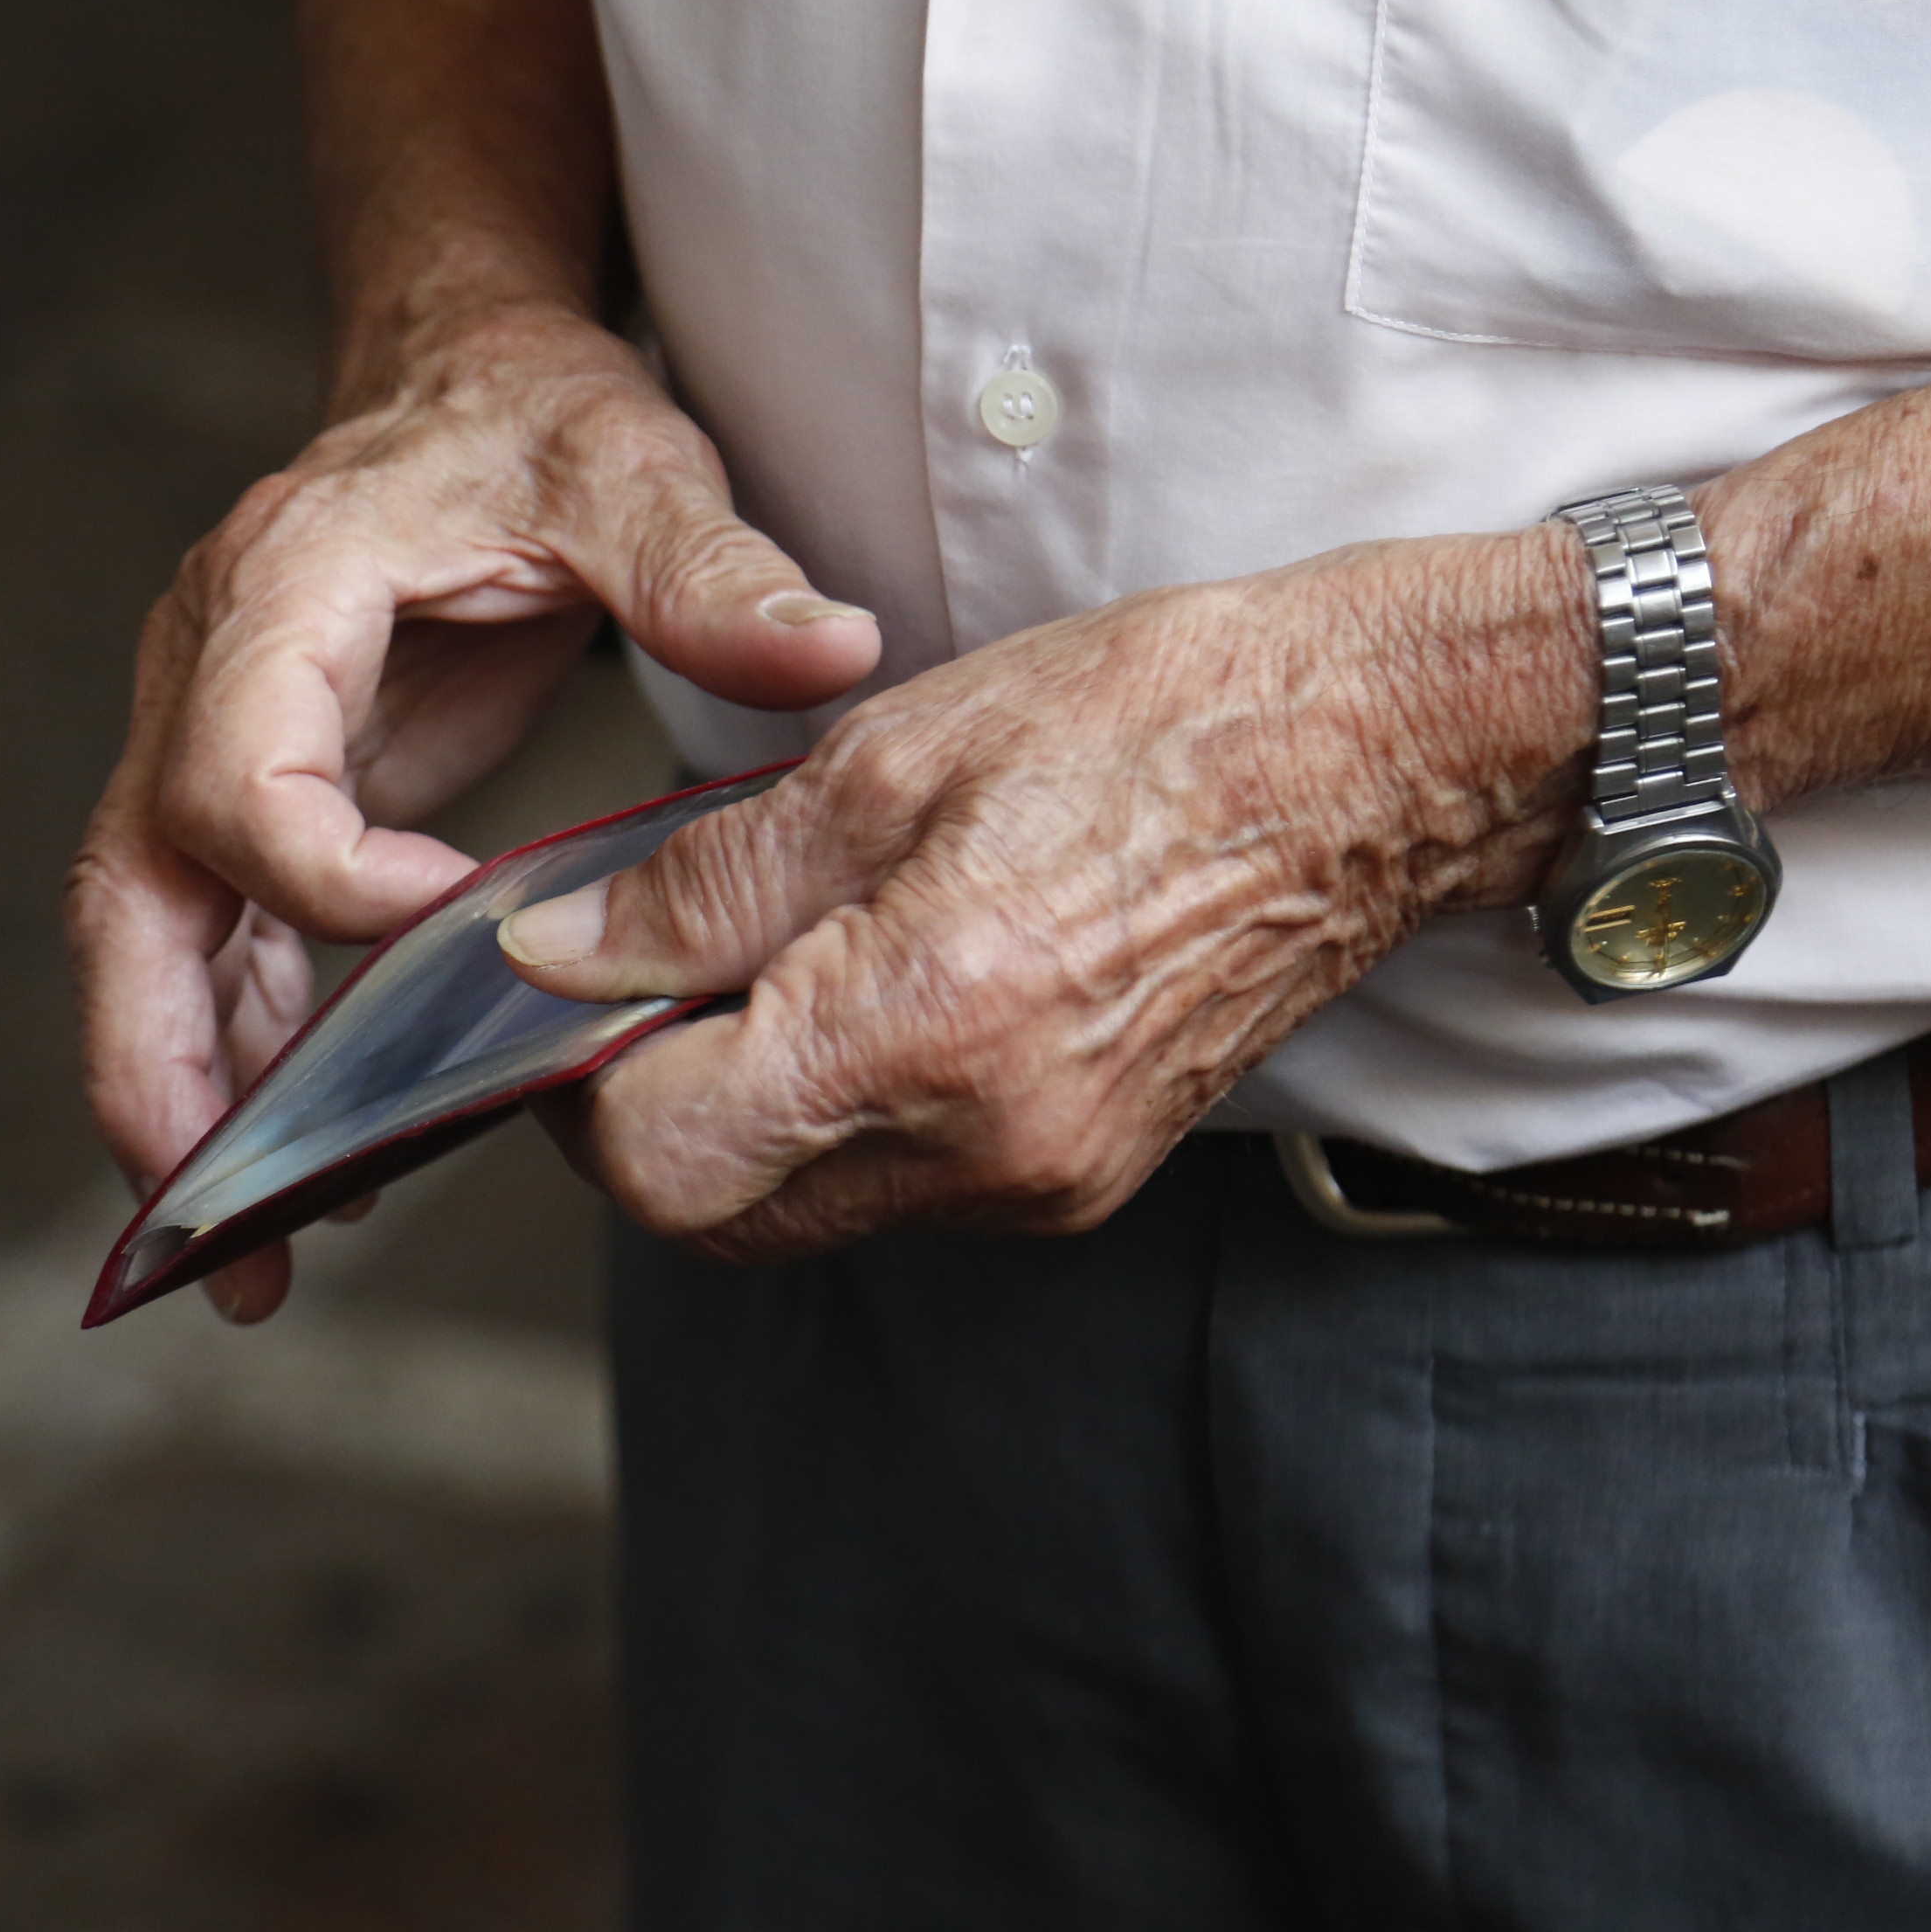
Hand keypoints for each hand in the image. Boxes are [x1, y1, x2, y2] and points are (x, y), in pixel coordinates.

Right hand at [69, 302, 881, 1319]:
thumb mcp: (629, 471)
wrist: (460, 374)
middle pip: (133, 891)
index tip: (451, 932)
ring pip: (152, 945)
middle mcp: (207, 672)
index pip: (239, 770)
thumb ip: (712, 567)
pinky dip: (249, 1061)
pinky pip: (221, 949)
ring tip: (255, 1265)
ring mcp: (214, 741)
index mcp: (280, 591)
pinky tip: (312, 1175)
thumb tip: (831, 650)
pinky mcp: (260, 800)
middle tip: (219, 1211)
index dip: (325, 877)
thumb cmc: (531, 420)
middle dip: (159, 1060)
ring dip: (185, 1101)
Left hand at [497, 531, 1589, 1262]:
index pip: (660, 1152)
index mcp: (921, 1029)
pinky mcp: (1079, 1178)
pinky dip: (842, 1114)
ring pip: (804, 1206)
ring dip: (740, 1114)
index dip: (574, 1081)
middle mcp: (981, 1146)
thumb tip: (561, 953)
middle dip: (643, 1113)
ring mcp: (1039, 1181)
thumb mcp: (889, 758)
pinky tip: (866, 995)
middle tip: (642, 982)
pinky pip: (900, 1188)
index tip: (567, 988)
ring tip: (765, 966)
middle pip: (717, 1211)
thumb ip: (706, 881)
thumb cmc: (1148, 720)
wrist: (1369, 765)